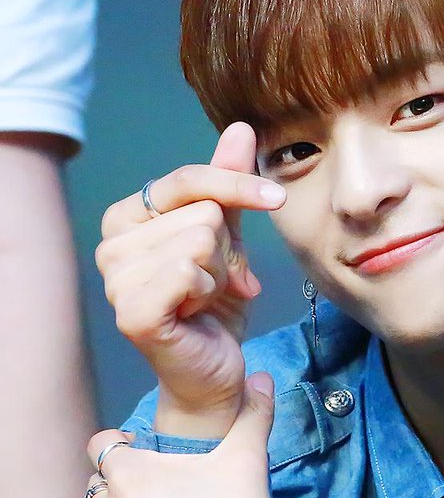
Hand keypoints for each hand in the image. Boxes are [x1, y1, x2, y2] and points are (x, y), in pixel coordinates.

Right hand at [95, 122, 285, 433]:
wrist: (216, 370)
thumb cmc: (216, 306)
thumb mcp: (229, 235)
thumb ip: (228, 184)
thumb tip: (240, 128)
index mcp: (127, 218)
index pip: (188, 179)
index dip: (238, 185)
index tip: (276, 196)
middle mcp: (112, 244)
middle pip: (202, 211)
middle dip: (227, 250)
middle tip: (217, 283)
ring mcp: (116, 279)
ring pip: (200, 239)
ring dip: (220, 274)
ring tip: (206, 298)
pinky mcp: (132, 311)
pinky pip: (188, 270)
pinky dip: (208, 291)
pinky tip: (196, 312)